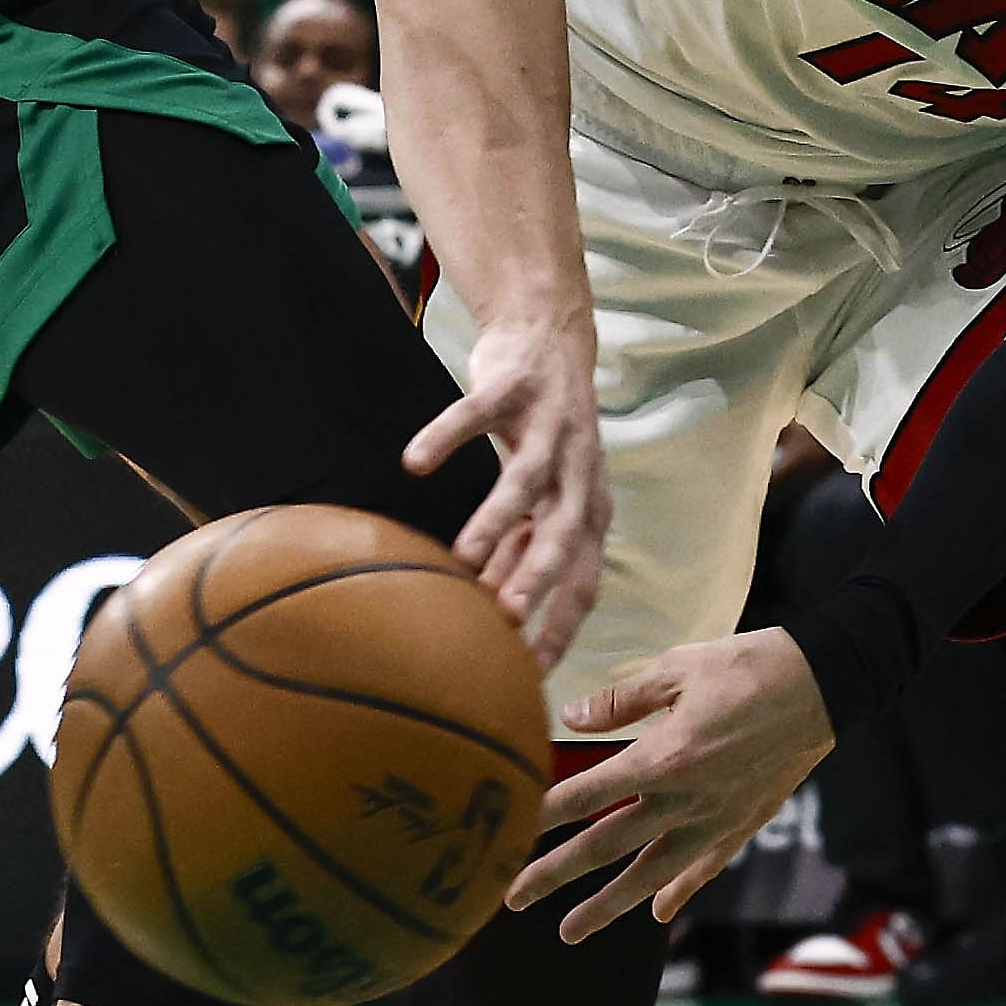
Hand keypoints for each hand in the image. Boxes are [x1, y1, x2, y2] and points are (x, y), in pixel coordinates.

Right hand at [401, 306, 611, 657]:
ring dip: (495, 520)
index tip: (529, 670)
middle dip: (538, 578)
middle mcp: (580, 472)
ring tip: (460, 556)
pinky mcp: (514, 387)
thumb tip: (493, 615)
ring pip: (526, 479)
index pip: (585, 580)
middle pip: (566, 534)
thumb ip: (524, 550)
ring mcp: (550, 426)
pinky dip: (447, 436)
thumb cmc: (542, 436)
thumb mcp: (544, 498)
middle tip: (505, 618)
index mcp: (590, 509)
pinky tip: (415, 463)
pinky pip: (477, 413)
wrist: (548, 336)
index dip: (561, 625)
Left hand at [511, 629, 831, 939]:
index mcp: (664, 758)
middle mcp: (685, 800)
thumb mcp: (679, 667)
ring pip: (650, 873)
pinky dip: (679, 891)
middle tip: (512, 897)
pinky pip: (704, 868)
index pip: (587, 792)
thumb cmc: (749, 666)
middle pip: (606, 845)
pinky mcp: (744, 824)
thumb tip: (573, 718)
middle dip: (555, 873)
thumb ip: (623, 699)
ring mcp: (716, 819)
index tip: (505, 833)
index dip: (541, 813)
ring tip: (570, 931)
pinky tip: (658, 913)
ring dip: (607, 905)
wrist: (826, 684)